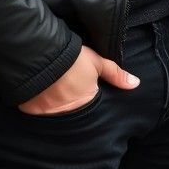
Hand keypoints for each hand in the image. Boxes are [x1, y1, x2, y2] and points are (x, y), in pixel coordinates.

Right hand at [17, 45, 138, 114]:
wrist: (40, 54)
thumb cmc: (72, 58)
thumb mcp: (97, 62)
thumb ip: (115, 74)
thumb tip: (136, 84)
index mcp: (87, 102)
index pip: (90, 106)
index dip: (86, 97)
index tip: (81, 88)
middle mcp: (69, 113)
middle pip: (72, 111)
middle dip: (71, 105)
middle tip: (66, 90)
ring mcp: (49, 114)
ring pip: (55, 113)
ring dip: (55, 106)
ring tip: (52, 92)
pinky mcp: (32, 111)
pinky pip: (38, 111)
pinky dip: (39, 105)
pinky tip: (38, 94)